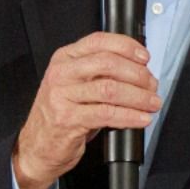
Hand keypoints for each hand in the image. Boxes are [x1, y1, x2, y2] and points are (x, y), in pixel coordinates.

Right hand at [13, 32, 160, 188]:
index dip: (126, 47)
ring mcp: (62, 96)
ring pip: (110, 89)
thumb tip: (139, 71)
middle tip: (152, 86)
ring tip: (152, 103)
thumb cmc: (61, 114)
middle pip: (107, 63)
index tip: (144, 58)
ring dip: (139, 97)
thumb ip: (99, 74)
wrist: (37, 146)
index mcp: (64, 59)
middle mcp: (61, 74)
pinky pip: (106, 114)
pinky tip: (141, 118)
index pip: (99, 42)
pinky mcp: (67, 119)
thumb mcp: (75, 85)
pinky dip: (129, 116)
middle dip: (138, 75)